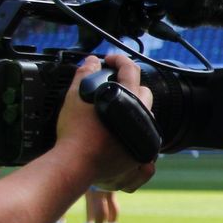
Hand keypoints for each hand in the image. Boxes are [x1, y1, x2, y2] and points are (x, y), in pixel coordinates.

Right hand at [55, 54, 156, 192]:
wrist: (77, 163)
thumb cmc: (76, 132)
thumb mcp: (75, 96)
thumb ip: (85, 74)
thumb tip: (92, 61)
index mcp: (128, 97)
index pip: (130, 69)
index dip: (119, 60)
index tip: (110, 60)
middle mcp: (141, 113)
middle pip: (143, 90)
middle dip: (130, 84)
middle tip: (113, 86)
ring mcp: (144, 132)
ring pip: (146, 113)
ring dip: (134, 108)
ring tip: (115, 109)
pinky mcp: (143, 149)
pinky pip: (144, 133)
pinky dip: (135, 127)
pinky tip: (120, 128)